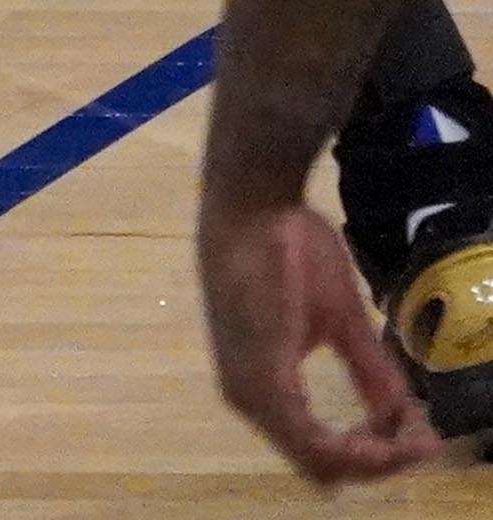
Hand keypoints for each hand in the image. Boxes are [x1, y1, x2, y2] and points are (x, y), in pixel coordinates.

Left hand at [200, 194, 437, 483]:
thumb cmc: (290, 252)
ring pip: (321, 462)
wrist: (257, 207)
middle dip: (381, 461)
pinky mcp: (261, 382)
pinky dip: (359, 449)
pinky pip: (312, 442)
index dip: (375, 454)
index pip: (322, 449)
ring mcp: (250, 393)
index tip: (423, 441)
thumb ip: (370, 374)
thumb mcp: (341, 323)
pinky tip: (394, 435)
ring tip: (415, 438)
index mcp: (264, 386)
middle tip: (424, 442)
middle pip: (325, 466)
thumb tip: (405, 418)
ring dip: (375, 458)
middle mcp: (249, 399)